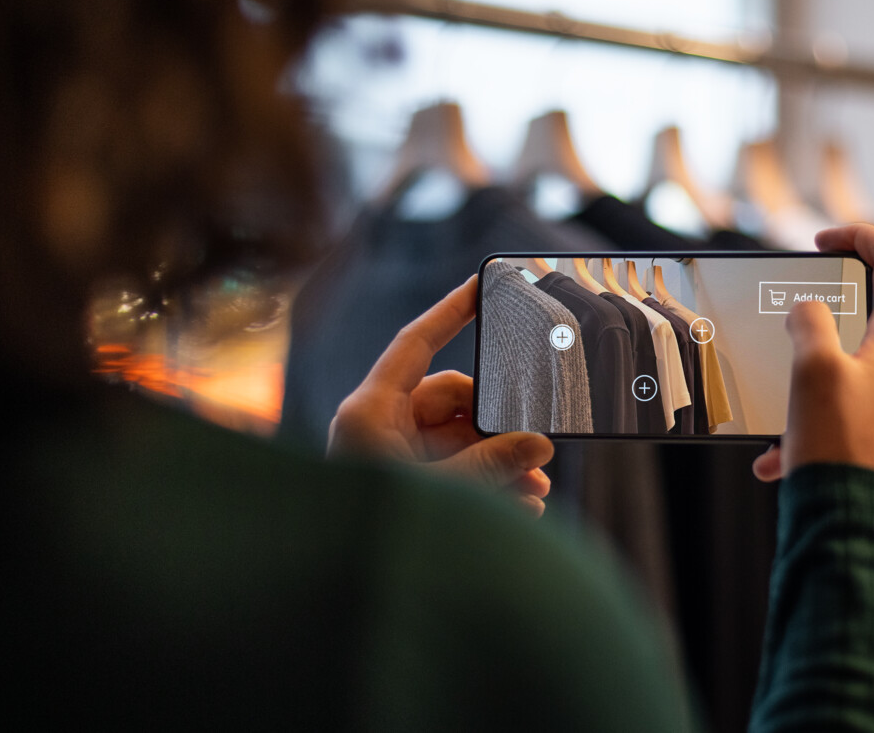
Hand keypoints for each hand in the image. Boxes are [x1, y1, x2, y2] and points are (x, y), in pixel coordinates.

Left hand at [327, 276, 553, 515]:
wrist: (336, 589)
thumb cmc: (373, 533)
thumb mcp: (444, 493)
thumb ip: (492, 463)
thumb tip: (537, 444)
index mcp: (370, 411)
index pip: (415, 343)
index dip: (449, 311)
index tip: (481, 284)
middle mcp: (377, 424)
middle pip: (451, 399)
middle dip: (498, 428)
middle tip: (537, 457)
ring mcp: (389, 453)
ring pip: (456, 437)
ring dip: (497, 461)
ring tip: (534, 494)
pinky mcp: (401, 480)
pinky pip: (449, 465)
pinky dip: (481, 480)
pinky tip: (517, 506)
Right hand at [751, 224, 873, 496]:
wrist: (852, 529)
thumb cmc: (837, 447)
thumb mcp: (810, 369)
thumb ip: (808, 324)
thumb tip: (808, 315)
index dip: (860, 236)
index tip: (824, 242)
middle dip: (824, 323)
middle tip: (791, 331)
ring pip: (858, 371)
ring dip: (813, 384)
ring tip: (780, 413)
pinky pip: (855, 414)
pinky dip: (817, 422)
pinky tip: (782, 454)